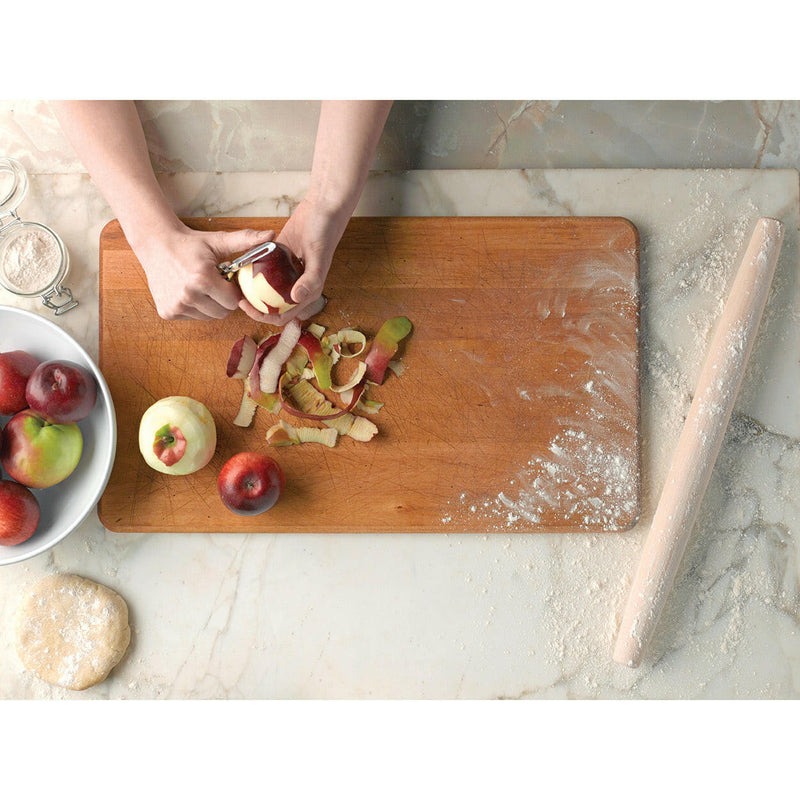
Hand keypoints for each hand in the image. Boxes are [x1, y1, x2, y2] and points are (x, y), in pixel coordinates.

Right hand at [133, 223, 274, 320]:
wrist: (156, 244)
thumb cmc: (191, 243)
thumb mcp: (218, 240)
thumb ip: (245, 240)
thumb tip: (271, 234)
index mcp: (202, 279)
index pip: (233, 301)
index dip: (233, 291)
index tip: (226, 279)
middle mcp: (187, 295)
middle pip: (222, 312)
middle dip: (223, 300)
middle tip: (215, 283)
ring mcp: (176, 306)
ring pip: (208, 317)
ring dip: (210, 305)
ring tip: (202, 286)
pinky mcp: (167, 312)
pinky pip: (193, 317)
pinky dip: (195, 308)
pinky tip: (189, 291)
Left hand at [238, 197, 349, 325]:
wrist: (322, 208)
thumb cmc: (324, 232)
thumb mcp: (319, 256)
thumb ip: (311, 279)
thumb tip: (297, 297)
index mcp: (308, 291)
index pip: (285, 315)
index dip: (265, 317)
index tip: (248, 307)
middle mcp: (296, 285)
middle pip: (272, 306)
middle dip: (255, 307)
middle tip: (239, 298)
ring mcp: (287, 272)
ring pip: (267, 290)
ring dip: (253, 292)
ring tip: (237, 285)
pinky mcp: (280, 258)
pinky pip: (264, 269)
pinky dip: (254, 271)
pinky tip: (242, 267)